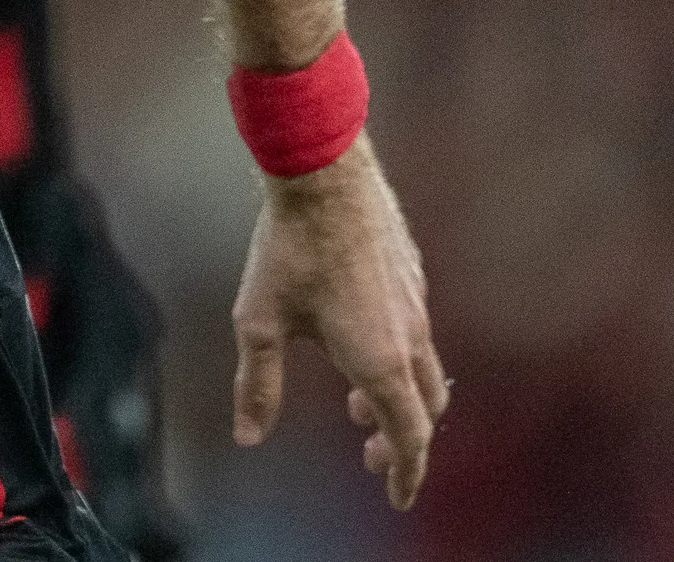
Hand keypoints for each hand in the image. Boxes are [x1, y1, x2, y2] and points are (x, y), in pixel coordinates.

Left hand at [232, 138, 445, 509]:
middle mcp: (409, 336)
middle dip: (402, 440)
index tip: (397, 496)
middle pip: (424, 408)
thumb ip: (257, 384)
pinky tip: (359, 343)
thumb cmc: (288, 248)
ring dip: (395, 397)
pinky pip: (417, 333)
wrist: (324, 175)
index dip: (406, 473)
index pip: (409, 435)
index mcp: (379, 360)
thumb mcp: (259, 322)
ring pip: (423, 369)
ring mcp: (417, 303)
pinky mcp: (412, 275)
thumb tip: (249, 436)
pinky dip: (397, 359)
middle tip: (372, 456)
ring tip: (355, 405)